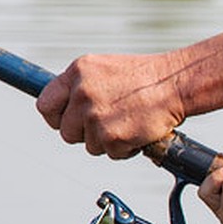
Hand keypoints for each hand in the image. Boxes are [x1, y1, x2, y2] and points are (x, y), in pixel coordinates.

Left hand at [36, 50, 186, 157]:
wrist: (176, 83)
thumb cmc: (148, 77)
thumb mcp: (107, 70)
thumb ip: (83, 86)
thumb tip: (69, 108)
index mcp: (77, 72)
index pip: (45, 105)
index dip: (56, 119)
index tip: (67, 122)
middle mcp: (82, 93)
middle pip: (67, 132)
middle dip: (86, 135)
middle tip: (108, 126)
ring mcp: (95, 116)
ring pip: (90, 145)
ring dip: (108, 142)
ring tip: (129, 125)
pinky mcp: (111, 136)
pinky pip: (111, 153)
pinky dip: (126, 149)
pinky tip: (138, 132)